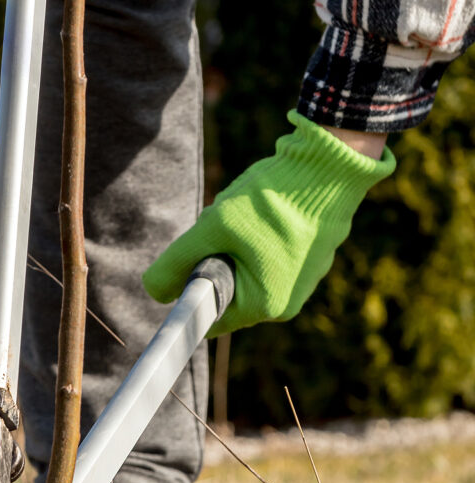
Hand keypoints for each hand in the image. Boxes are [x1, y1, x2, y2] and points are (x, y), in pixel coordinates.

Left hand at [142, 112, 394, 336]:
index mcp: (266, 306)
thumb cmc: (273, 200)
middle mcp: (288, 302)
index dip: (190, 292)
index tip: (185, 263)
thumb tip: (152, 291)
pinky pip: (267, 256)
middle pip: (227, 290)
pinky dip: (256, 235)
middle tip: (221, 227)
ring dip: (234, 243)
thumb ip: (177, 262)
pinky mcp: (310, 258)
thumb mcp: (213, 228)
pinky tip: (265, 210)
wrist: (330, 164)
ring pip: (245, 269)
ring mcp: (303, 281)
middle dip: (215, 259)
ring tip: (249, 214)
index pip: (211, 319)